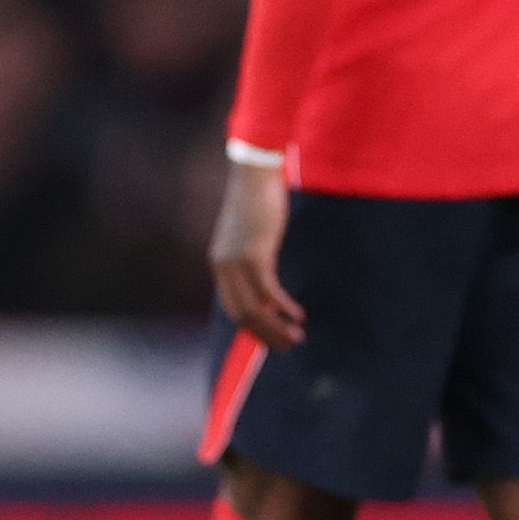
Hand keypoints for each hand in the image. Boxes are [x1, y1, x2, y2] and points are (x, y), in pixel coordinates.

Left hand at [209, 152, 306, 348]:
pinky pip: (269, 291)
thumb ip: (253, 259)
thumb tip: (266, 283)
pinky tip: (299, 314)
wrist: (255, 174)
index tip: (274, 337)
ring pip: (255, 308)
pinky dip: (284, 307)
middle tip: (289, 345)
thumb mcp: (251, 235)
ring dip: (277, 328)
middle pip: (242, 315)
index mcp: (220, 263)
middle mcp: (223, 267)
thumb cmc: (257, 200)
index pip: (232, 308)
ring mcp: (236, 262)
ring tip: (296, 337)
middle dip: (266, 335)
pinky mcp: (254, 255)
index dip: (254, 328)